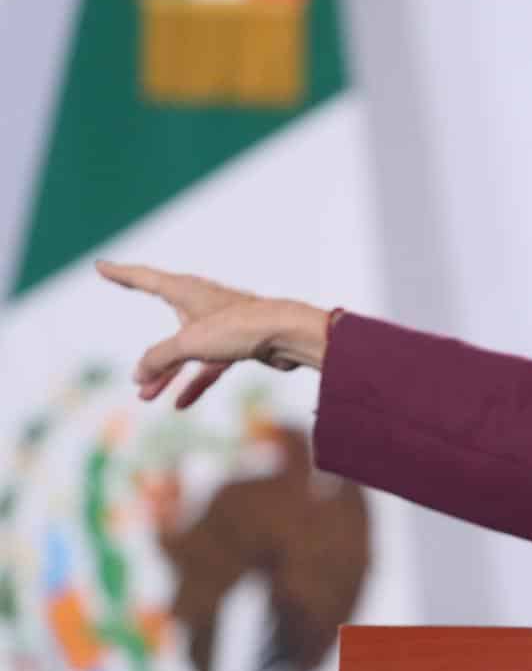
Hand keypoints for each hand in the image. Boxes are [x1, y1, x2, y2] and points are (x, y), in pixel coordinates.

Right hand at [95, 260, 330, 408]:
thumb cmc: (240, 327)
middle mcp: (202, 305)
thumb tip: (138, 376)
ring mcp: (221, 326)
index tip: (101, 266)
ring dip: (167, 375)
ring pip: (186, 353)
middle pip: (166, 330)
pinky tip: (181, 404)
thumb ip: (159, 358)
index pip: (144, 278)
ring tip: (146, 397)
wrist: (290, 335)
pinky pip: (209, 366)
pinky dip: (194, 383)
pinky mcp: (239, 345)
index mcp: (186, 290)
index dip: (121, 274)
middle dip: (150, 356)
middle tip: (132, 375)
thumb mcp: (188, 343)